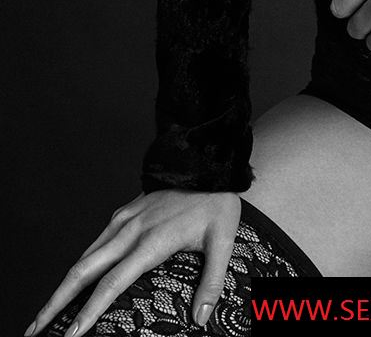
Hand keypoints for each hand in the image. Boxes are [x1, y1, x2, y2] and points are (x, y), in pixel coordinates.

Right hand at [25, 189, 241, 335]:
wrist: (209, 162)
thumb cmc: (216, 202)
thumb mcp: (222, 241)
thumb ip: (212, 281)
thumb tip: (201, 317)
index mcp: (151, 240)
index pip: (111, 283)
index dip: (90, 311)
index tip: (72, 334)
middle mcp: (130, 230)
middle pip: (83, 271)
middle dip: (56, 302)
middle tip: (36, 330)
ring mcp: (124, 220)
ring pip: (84, 256)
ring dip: (62, 286)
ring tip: (48, 313)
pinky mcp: (124, 213)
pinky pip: (95, 243)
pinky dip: (79, 266)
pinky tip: (74, 282)